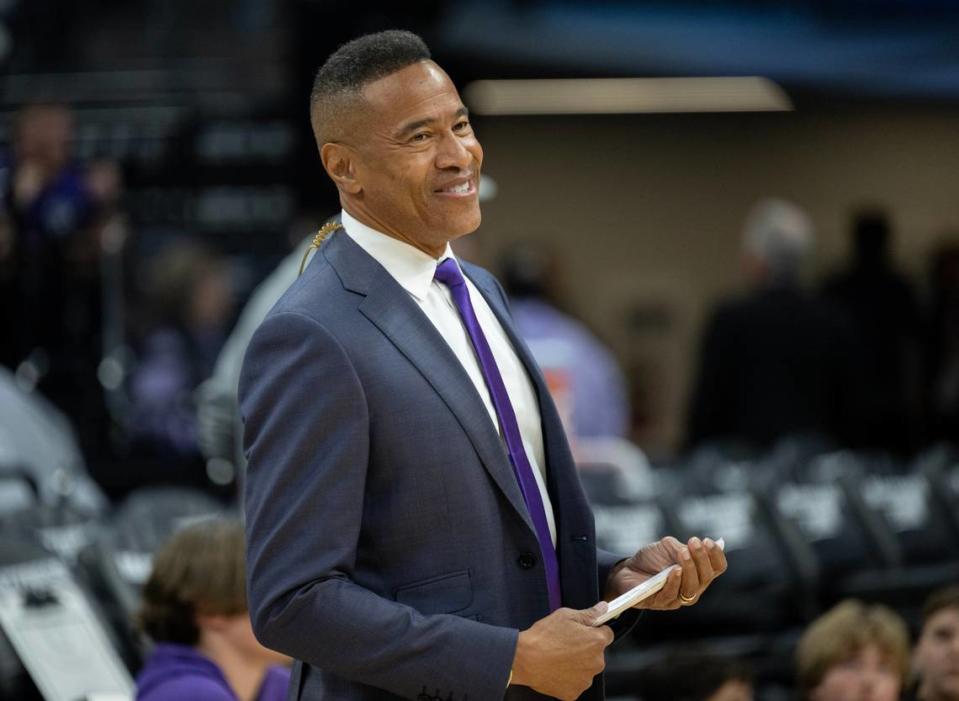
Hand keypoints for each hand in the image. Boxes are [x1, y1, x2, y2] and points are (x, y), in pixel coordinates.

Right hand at [510, 602, 613, 699]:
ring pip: (586, 668)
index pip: (607, 634)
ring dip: (578, 663)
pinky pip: (576, 682)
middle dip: (586, 648)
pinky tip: (556, 668)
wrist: (525, 659)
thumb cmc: (544, 637)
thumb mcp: (566, 615)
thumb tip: (603, 608)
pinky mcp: (574, 692)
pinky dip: (568, 677)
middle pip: (597, 653)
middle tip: (567, 643)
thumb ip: (589, 613)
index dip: (595, 630)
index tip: (584, 631)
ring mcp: (586, 679)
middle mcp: (596, 662)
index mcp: (596, 641)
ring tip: (559, 656)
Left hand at [605, 536, 726, 609]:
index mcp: (699, 573)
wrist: (627, 569)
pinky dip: (675, 581)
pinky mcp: (661, 603)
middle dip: (702, 558)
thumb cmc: (651, 558)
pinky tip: (674, 570)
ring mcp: (678, 598)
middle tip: (694, 542)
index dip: (716, 555)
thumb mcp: (668, 547)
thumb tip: (699, 546)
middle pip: (707, 577)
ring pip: (692, 588)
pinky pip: (672, 594)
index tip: (708, 541)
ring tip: (684, 553)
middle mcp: (693, 588)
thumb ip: (683, 547)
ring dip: (689, 568)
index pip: (717, 567)